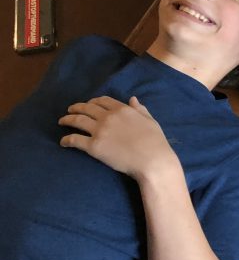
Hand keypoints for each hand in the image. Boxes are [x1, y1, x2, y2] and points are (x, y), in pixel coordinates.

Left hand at [59, 96, 175, 180]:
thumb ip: (140, 109)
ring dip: (67, 119)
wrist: (152, 160)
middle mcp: (108, 117)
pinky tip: (63, 141)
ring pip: (77, 121)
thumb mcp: (150, 121)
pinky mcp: (94, 147)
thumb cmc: (155, 142)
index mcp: (122, 110)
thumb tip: (133, 99)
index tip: (89, 104)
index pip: (103, 101)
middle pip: (87, 108)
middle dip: (77, 108)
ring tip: (62, 121)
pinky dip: (66, 140)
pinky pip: (75, 140)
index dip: (93, 101)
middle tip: (70, 110)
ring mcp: (99, 131)